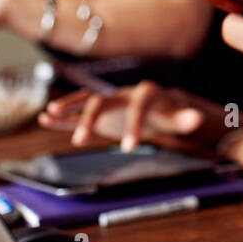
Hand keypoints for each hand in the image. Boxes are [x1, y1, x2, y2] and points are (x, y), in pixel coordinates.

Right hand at [37, 81, 212, 150]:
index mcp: (144, 94)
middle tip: (79, 142)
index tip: (130, 148)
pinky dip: (62, 116)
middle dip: (89, 119)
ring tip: (48, 114)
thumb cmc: (169, 112)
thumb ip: (186, 118)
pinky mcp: (99, 113)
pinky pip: (77, 112)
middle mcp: (122, 94)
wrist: (158, 106)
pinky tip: (44, 119)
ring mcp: (108, 102)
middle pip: (102, 101)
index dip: (134, 125)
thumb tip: (197, 118)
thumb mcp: (179, 117)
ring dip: (68, 107)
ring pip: (85, 101)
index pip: (138, 107)